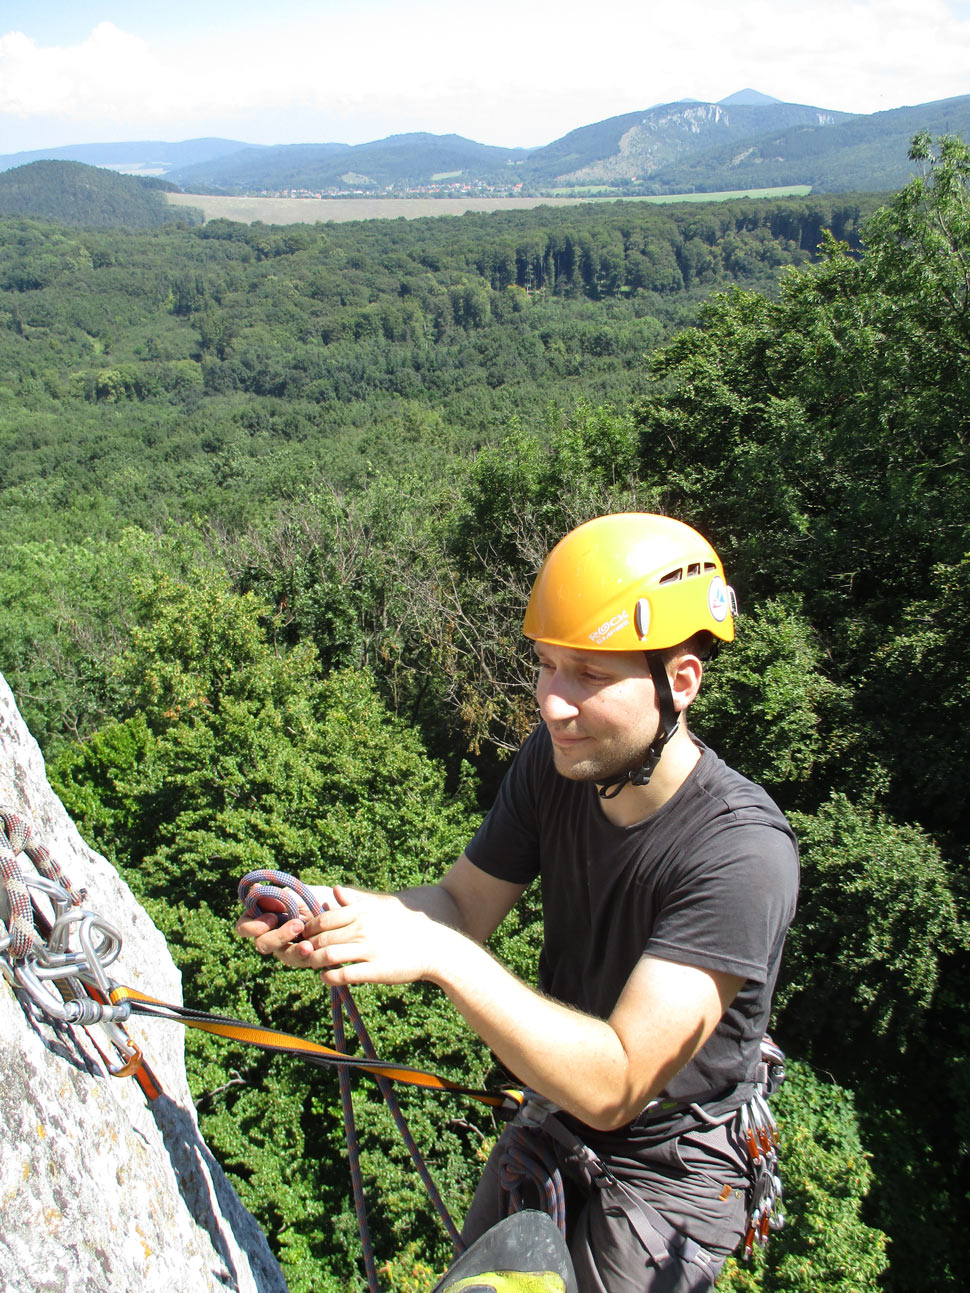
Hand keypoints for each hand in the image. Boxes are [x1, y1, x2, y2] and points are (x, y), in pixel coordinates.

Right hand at [234, 884, 334, 955]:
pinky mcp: (302, 957)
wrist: (337, 908)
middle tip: (297, 926)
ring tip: (308, 945)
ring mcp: (286, 948)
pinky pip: (300, 960)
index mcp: (262, 918)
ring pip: (283, 955)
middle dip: (278, 937)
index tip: (273, 917)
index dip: (253, 926)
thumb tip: (255, 890)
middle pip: (262, 944)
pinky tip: (312, 949)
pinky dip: (305, 955)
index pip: (244, 927)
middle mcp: (270, 935)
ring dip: (294, 950)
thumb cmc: (311, 897)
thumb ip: (276, 897)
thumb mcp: (295, 894)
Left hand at [237, 885, 450, 985]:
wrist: (435, 947)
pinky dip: (329, 977)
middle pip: (321, 939)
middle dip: (306, 947)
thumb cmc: (407, 925)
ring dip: (313, 963)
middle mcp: (363, 929)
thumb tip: (336, 890)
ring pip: (327, 957)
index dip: (308, 929)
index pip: (324, 919)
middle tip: (300, 954)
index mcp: (363, 912)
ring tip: (312, 966)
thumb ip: (357, 900)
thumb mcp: (383, 906)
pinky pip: (344, 975)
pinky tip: (327, 978)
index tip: (302, 936)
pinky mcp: (376, 970)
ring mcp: (369, 950)